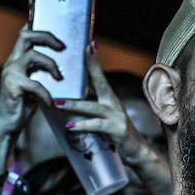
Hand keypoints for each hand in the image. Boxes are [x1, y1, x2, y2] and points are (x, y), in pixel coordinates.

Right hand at [0, 28, 65, 139]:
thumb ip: (44, 72)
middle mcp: (12, 63)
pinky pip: (34, 84)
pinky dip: (46, 94)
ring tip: (60, 78)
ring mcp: (10, 74)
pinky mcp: (12, 87)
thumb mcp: (36, 84)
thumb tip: (67, 65)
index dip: (39, 27)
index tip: (57, 30)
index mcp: (18, 60)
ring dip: (50, 65)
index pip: (25, 34)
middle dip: (47, 37)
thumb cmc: (24, 104)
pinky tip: (51, 103)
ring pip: (32, 56)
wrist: (8, 125)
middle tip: (63, 47)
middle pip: (26, 36)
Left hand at [57, 47, 162, 170]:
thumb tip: (71, 98)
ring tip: (57, 103)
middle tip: (75, 60)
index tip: (89, 44)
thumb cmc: (116, 132)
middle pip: (101, 83)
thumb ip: (91, 105)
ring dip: (74, 105)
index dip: (94, 60)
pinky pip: (97, 126)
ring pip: (92, 108)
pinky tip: (69, 126)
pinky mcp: (117, 130)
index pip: (100, 76)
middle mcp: (114, 103)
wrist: (136, 151)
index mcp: (109, 98)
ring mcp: (116, 116)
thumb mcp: (104, 115)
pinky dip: (82, 125)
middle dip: (89, 68)